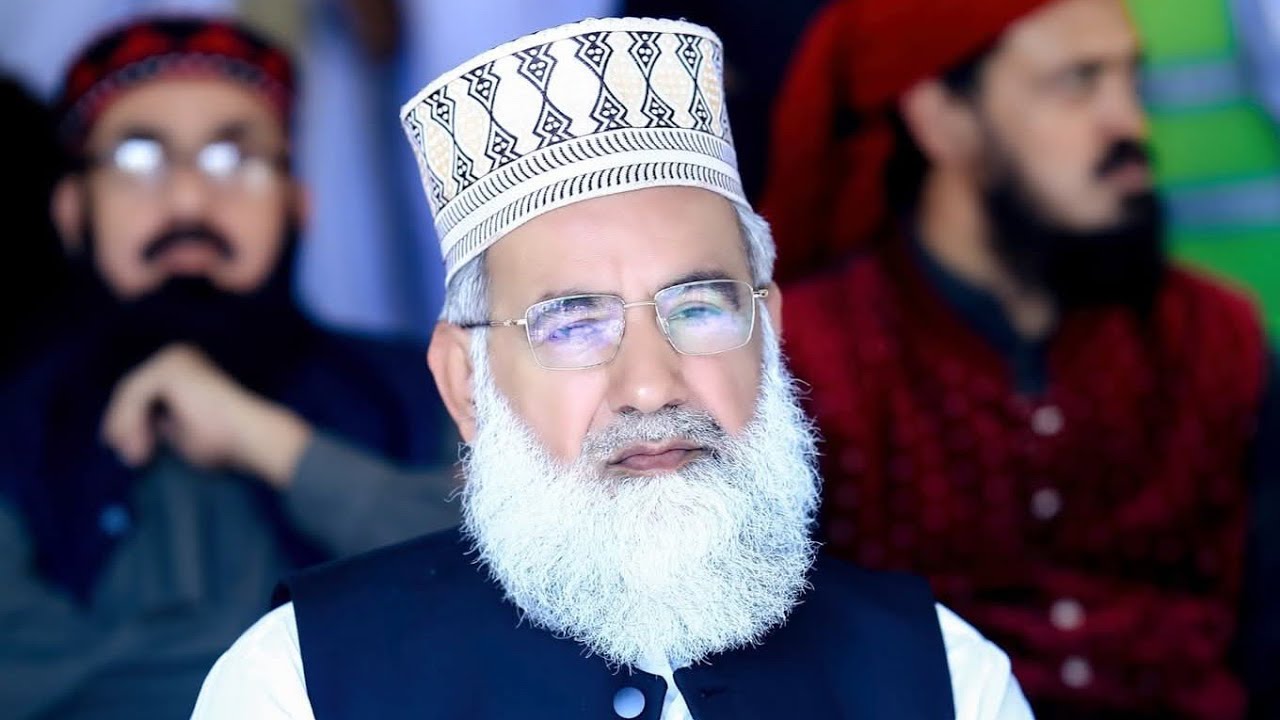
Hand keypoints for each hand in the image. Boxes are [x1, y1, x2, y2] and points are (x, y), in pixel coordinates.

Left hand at [101, 343, 311, 488]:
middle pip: (132, 390)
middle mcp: (177, 355)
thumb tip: (140, 428)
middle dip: (124, 425)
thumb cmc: (226, 438)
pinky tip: (140, 446)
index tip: (133, 454)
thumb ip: (161, 424)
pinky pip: (134, 398)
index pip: (143, 392)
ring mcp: (172, 359)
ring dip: (127, 428)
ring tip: (136, 457)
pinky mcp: (168, 369)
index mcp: (184, 366)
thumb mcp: (183, 431)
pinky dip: (130, 423)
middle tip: (128, 457)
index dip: (130, 422)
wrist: (250, 435)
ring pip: (129, 395)